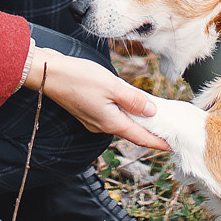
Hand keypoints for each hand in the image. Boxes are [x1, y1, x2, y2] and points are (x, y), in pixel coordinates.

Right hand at [24, 48, 167, 150]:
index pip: (141, 137)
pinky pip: (111, 115)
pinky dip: (124, 112)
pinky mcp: (87, 111)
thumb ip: (134, 100)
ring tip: (153, 115)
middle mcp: (102, 126)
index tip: (173, 146)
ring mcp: (93, 119)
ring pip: (121, 122)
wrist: (48, 74)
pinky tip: (129, 102)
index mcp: (111, 123)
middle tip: (168, 128)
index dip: (158, 142)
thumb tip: (152, 111)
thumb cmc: (79, 78)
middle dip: (149, 131)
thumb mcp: (113, 86)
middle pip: (132, 131)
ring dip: (136, 120)